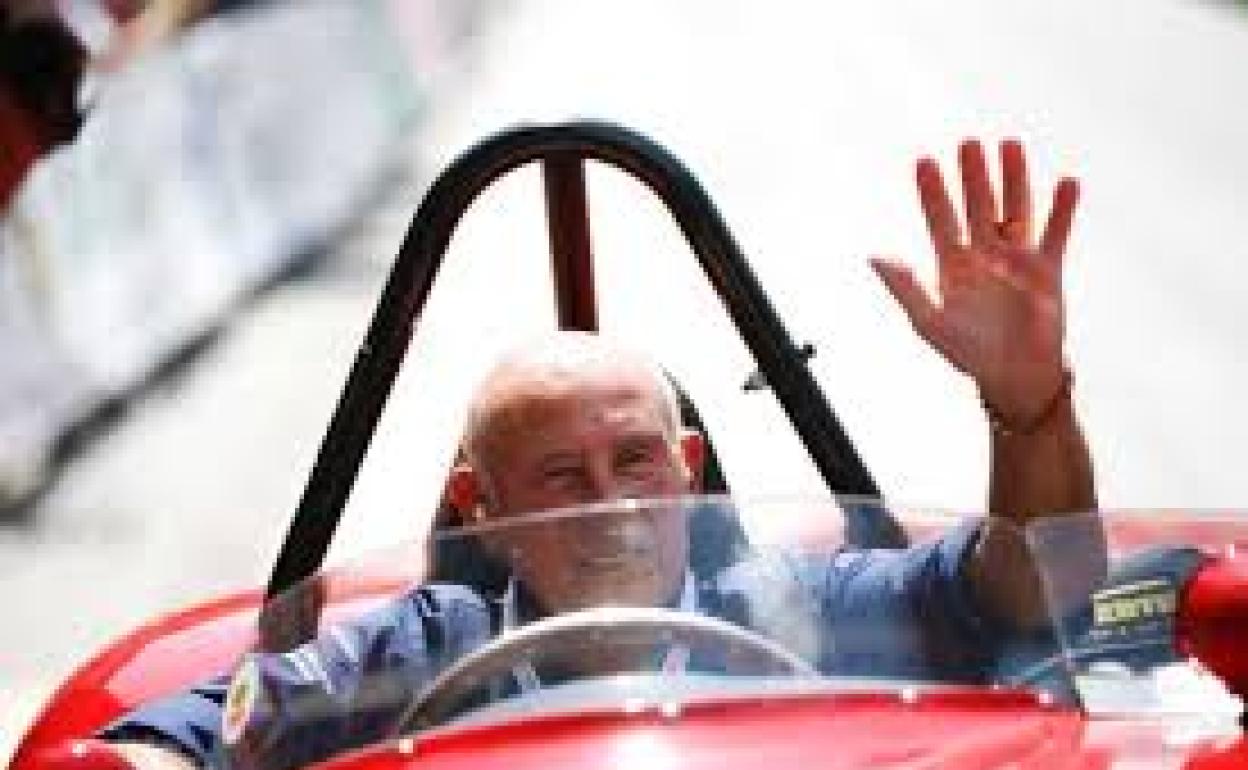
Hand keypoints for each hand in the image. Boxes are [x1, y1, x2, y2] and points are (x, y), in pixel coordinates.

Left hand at [871, 139, 1079, 424]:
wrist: (1012, 377)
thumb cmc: (968, 353)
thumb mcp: (928, 321)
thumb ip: (904, 287)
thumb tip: (874, 256)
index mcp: (952, 264)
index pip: (940, 219)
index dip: (932, 192)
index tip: (924, 161)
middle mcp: (984, 254)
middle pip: (978, 205)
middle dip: (973, 176)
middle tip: (968, 143)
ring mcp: (1017, 259)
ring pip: (1016, 209)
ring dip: (1014, 178)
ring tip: (1010, 145)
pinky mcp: (1048, 270)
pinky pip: (1056, 234)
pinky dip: (1063, 210)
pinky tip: (1067, 182)